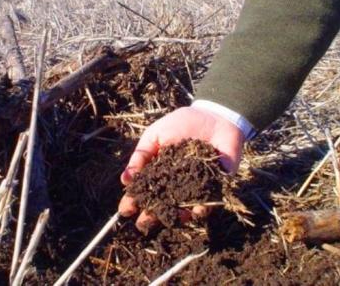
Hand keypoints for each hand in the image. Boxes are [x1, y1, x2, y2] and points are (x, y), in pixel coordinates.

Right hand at [118, 106, 244, 232]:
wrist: (214, 116)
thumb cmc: (181, 123)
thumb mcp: (155, 135)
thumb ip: (141, 155)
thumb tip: (125, 180)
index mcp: (157, 172)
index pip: (142, 190)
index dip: (133, 201)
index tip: (125, 209)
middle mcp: (174, 183)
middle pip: (160, 205)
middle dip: (150, 216)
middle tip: (143, 223)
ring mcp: (193, 187)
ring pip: (182, 209)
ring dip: (174, 217)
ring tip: (168, 219)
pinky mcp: (214, 187)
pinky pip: (207, 202)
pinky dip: (202, 209)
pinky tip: (196, 211)